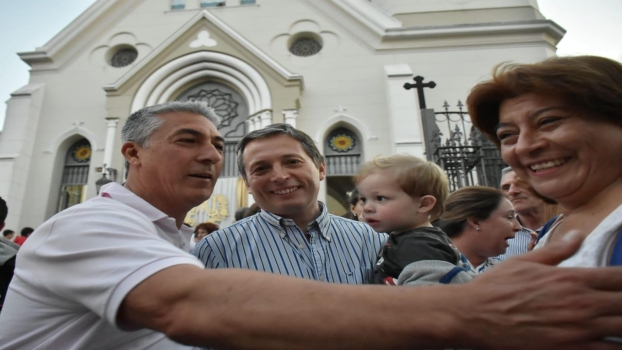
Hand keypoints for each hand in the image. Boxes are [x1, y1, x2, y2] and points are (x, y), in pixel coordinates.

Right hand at [455, 232, 621, 349]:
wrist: (472, 314)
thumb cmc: (496, 286)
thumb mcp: (525, 261)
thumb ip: (558, 250)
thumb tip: (579, 234)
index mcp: (572, 278)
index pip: (621, 278)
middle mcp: (581, 303)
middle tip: (619, 302)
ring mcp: (578, 330)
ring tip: (616, 319)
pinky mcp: (569, 349)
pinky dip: (614, 345)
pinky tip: (610, 339)